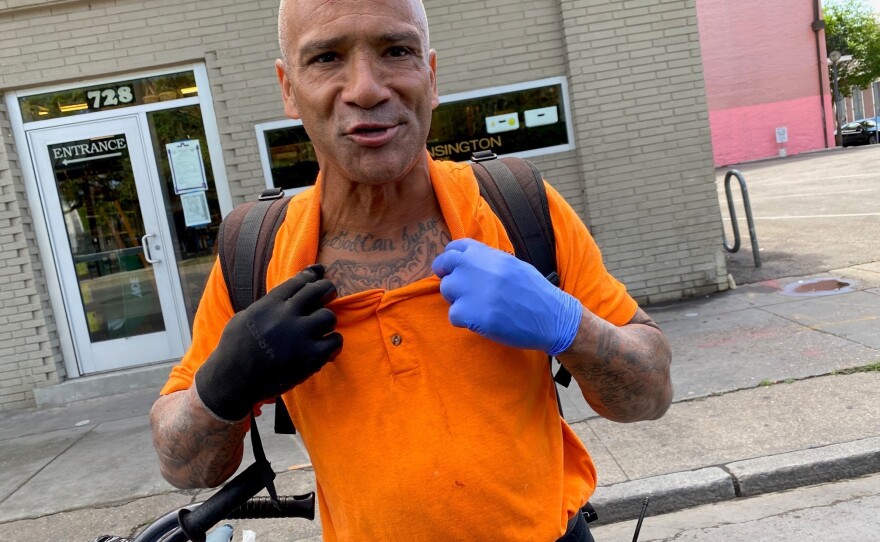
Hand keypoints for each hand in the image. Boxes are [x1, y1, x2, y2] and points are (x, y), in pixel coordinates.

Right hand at [195, 264, 342, 420]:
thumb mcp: (245, 316)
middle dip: (327, 290)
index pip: (299, 281)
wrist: (232, 382)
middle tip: (329, 294)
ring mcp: (299, 337)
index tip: (315, 277)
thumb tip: (293, 286)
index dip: (310, 277)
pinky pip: (335, 341)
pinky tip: (325, 347)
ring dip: (327, 321)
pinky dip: (333, 343)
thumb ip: (269, 303)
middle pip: (319, 291)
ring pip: (329, 316)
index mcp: (268, 304)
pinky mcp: (310, 358)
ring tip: (321, 328)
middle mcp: (285, 316)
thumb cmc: (235, 348)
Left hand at [431, 238, 581, 354]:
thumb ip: (488, 261)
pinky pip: (453, 315)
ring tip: (477, 307)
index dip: (451, 259)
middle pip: (444, 265)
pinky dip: (464, 320)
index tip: (453, 269)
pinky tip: (482, 321)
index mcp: (487, 254)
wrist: (552, 316)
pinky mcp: (472, 314)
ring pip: (447, 291)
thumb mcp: (512, 265)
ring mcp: (472, 290)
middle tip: (456, 290)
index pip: (455, 247)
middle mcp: (476, 267)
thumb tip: (466, 261)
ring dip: (457, 300)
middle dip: (447, 276)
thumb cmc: (534, 292)